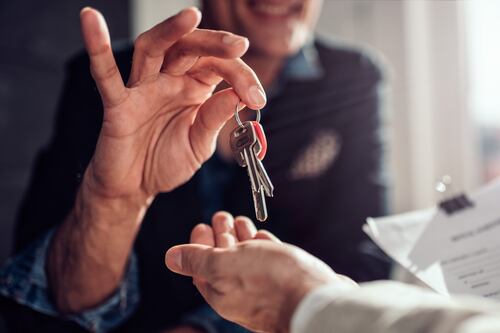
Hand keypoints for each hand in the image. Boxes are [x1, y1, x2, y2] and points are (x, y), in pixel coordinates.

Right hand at [79, 7, 265, 206]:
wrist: (135, 188)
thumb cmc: (165, 162)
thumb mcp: (199, 144)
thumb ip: (214, 119)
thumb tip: (236, 95)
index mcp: (194, 89)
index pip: (219, 67)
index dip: (241, 76)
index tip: (257, 99)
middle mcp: (169, 81)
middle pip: (189, 48)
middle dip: (215, 44)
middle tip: (239, 45)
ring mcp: (142, 89)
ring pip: (153, 48)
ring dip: (171, 31)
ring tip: (191, 16)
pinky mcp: (118, 105)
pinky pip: (106, 75)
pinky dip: (98, 48)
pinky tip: (91, 20)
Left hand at [165, 212, 356, 332]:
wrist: (317, 300)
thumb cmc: (270, 282)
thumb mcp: (225, 266)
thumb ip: (198, 260)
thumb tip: (170, 258)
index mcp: (221, 292)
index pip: (201, 267)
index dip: (198, 245)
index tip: (201, 225)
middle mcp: (241, 292)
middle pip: (224, 261)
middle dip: (221, 236)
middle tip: (220, 215)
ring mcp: (265, 287)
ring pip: (247, 259)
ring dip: (241, 237)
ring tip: (239, 220)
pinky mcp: (286, 280)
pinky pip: (268, 261)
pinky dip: (262, 246)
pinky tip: (261, 235)